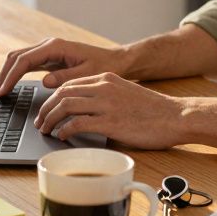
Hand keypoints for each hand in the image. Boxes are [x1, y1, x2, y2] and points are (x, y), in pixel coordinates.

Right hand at [0, 37, 129, 96]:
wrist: (115, 61)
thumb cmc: (104, 67)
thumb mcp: (87, 75)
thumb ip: (65, 78)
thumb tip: (45, 82)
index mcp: (56, 47)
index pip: (24, 61)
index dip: (11, 77)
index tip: (3, 92)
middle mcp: (49, 46)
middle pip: (16, 57)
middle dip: (4, 75)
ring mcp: (48, 51)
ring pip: (19, 58)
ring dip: (8, 73)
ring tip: (1, 91)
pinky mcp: (49, 57)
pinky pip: (27, 63)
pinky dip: (16, 73)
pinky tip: (12, 85)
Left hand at [33, 73, 185, 149]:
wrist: (176, 116)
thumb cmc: (153, 111)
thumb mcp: (125, 94)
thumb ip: (105, 98)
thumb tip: (84, 113)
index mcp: (106, 78)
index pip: (70, 84)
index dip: (53, 98)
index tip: (46, 110)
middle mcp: (104, 87)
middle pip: (62, 93)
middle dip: (46, 108)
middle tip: (40, 122)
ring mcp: (106, 104)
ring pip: (65, 106)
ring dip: (51, 119)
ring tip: (46, 130)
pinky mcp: (110, 122)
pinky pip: (78, 124)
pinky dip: (65, 130)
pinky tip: (62, 136)